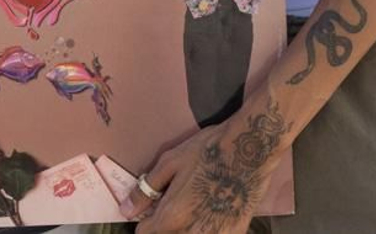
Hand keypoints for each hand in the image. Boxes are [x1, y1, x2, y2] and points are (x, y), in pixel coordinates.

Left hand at [123, 102, 288, 232]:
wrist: (249, 150)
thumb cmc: (207, 151)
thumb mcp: (171, 162)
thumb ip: (146, 189)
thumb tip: (126, 210)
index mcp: (171, 216)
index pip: (145, 233)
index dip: (145, 221)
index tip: (152, 210)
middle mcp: (191, 233)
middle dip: (165, 227)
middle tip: (176, 207)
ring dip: (184, 229)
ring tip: (192, 210)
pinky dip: (206, 230)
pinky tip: (211, 214)